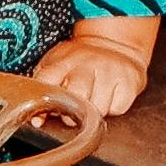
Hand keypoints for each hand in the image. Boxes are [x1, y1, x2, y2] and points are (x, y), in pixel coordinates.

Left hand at [34, 16, 156, 122]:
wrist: (115, 43)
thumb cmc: (81, 62)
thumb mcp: (58, 65)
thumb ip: (44, 88)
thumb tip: (36, 121)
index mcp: (64, 60)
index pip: (47, 82)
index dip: (44, 104)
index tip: (41, 117)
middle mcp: (88, 62)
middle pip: (78, 96)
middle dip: (76, 110)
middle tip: (77, 109)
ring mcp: (110, 70)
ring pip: (99, 107)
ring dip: (96, 110)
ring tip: (95, 97)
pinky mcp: (129, 79)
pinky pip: (118, 108)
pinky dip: (114, 107)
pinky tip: (111, 95)